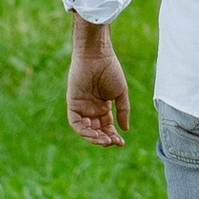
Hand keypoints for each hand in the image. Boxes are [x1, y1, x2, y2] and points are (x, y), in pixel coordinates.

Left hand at [66, 19, 128, 147]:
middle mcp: (91, 109)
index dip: (113, 136)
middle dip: (104, 139)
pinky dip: (84, 131)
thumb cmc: (110, 70)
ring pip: (85, 130)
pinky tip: (94, 134)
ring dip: (94, 137)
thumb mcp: (121, 93)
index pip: (107, 127)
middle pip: (96, 131)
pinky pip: (76, 123)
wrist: (97, 56)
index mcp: (103, 107)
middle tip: (113, 142)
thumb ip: (123, 111)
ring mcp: (81, 107)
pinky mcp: (73, 104)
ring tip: (105, 140)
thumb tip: (125, 129)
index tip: (121, 142)